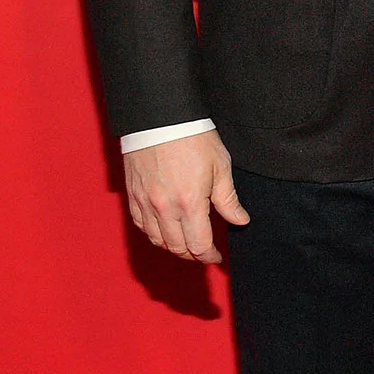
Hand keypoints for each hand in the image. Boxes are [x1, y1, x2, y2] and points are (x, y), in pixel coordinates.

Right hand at [123, 129, 248, 264]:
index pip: (198, 245)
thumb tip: (240, 220)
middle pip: (177, 247)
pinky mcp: (133, 194)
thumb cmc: (193, 137)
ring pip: (157, 240)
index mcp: (190, 203)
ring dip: (173, 247)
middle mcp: (165, 208)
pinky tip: (164, 230)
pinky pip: (140, 224)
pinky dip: (153, 233)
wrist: (161, 117)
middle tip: (204, 252)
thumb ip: (228, 200)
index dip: (209, 256)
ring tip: (186, 244)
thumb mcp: (220, 167)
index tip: (216, 256)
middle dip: (193, 254)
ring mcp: (146, 202)